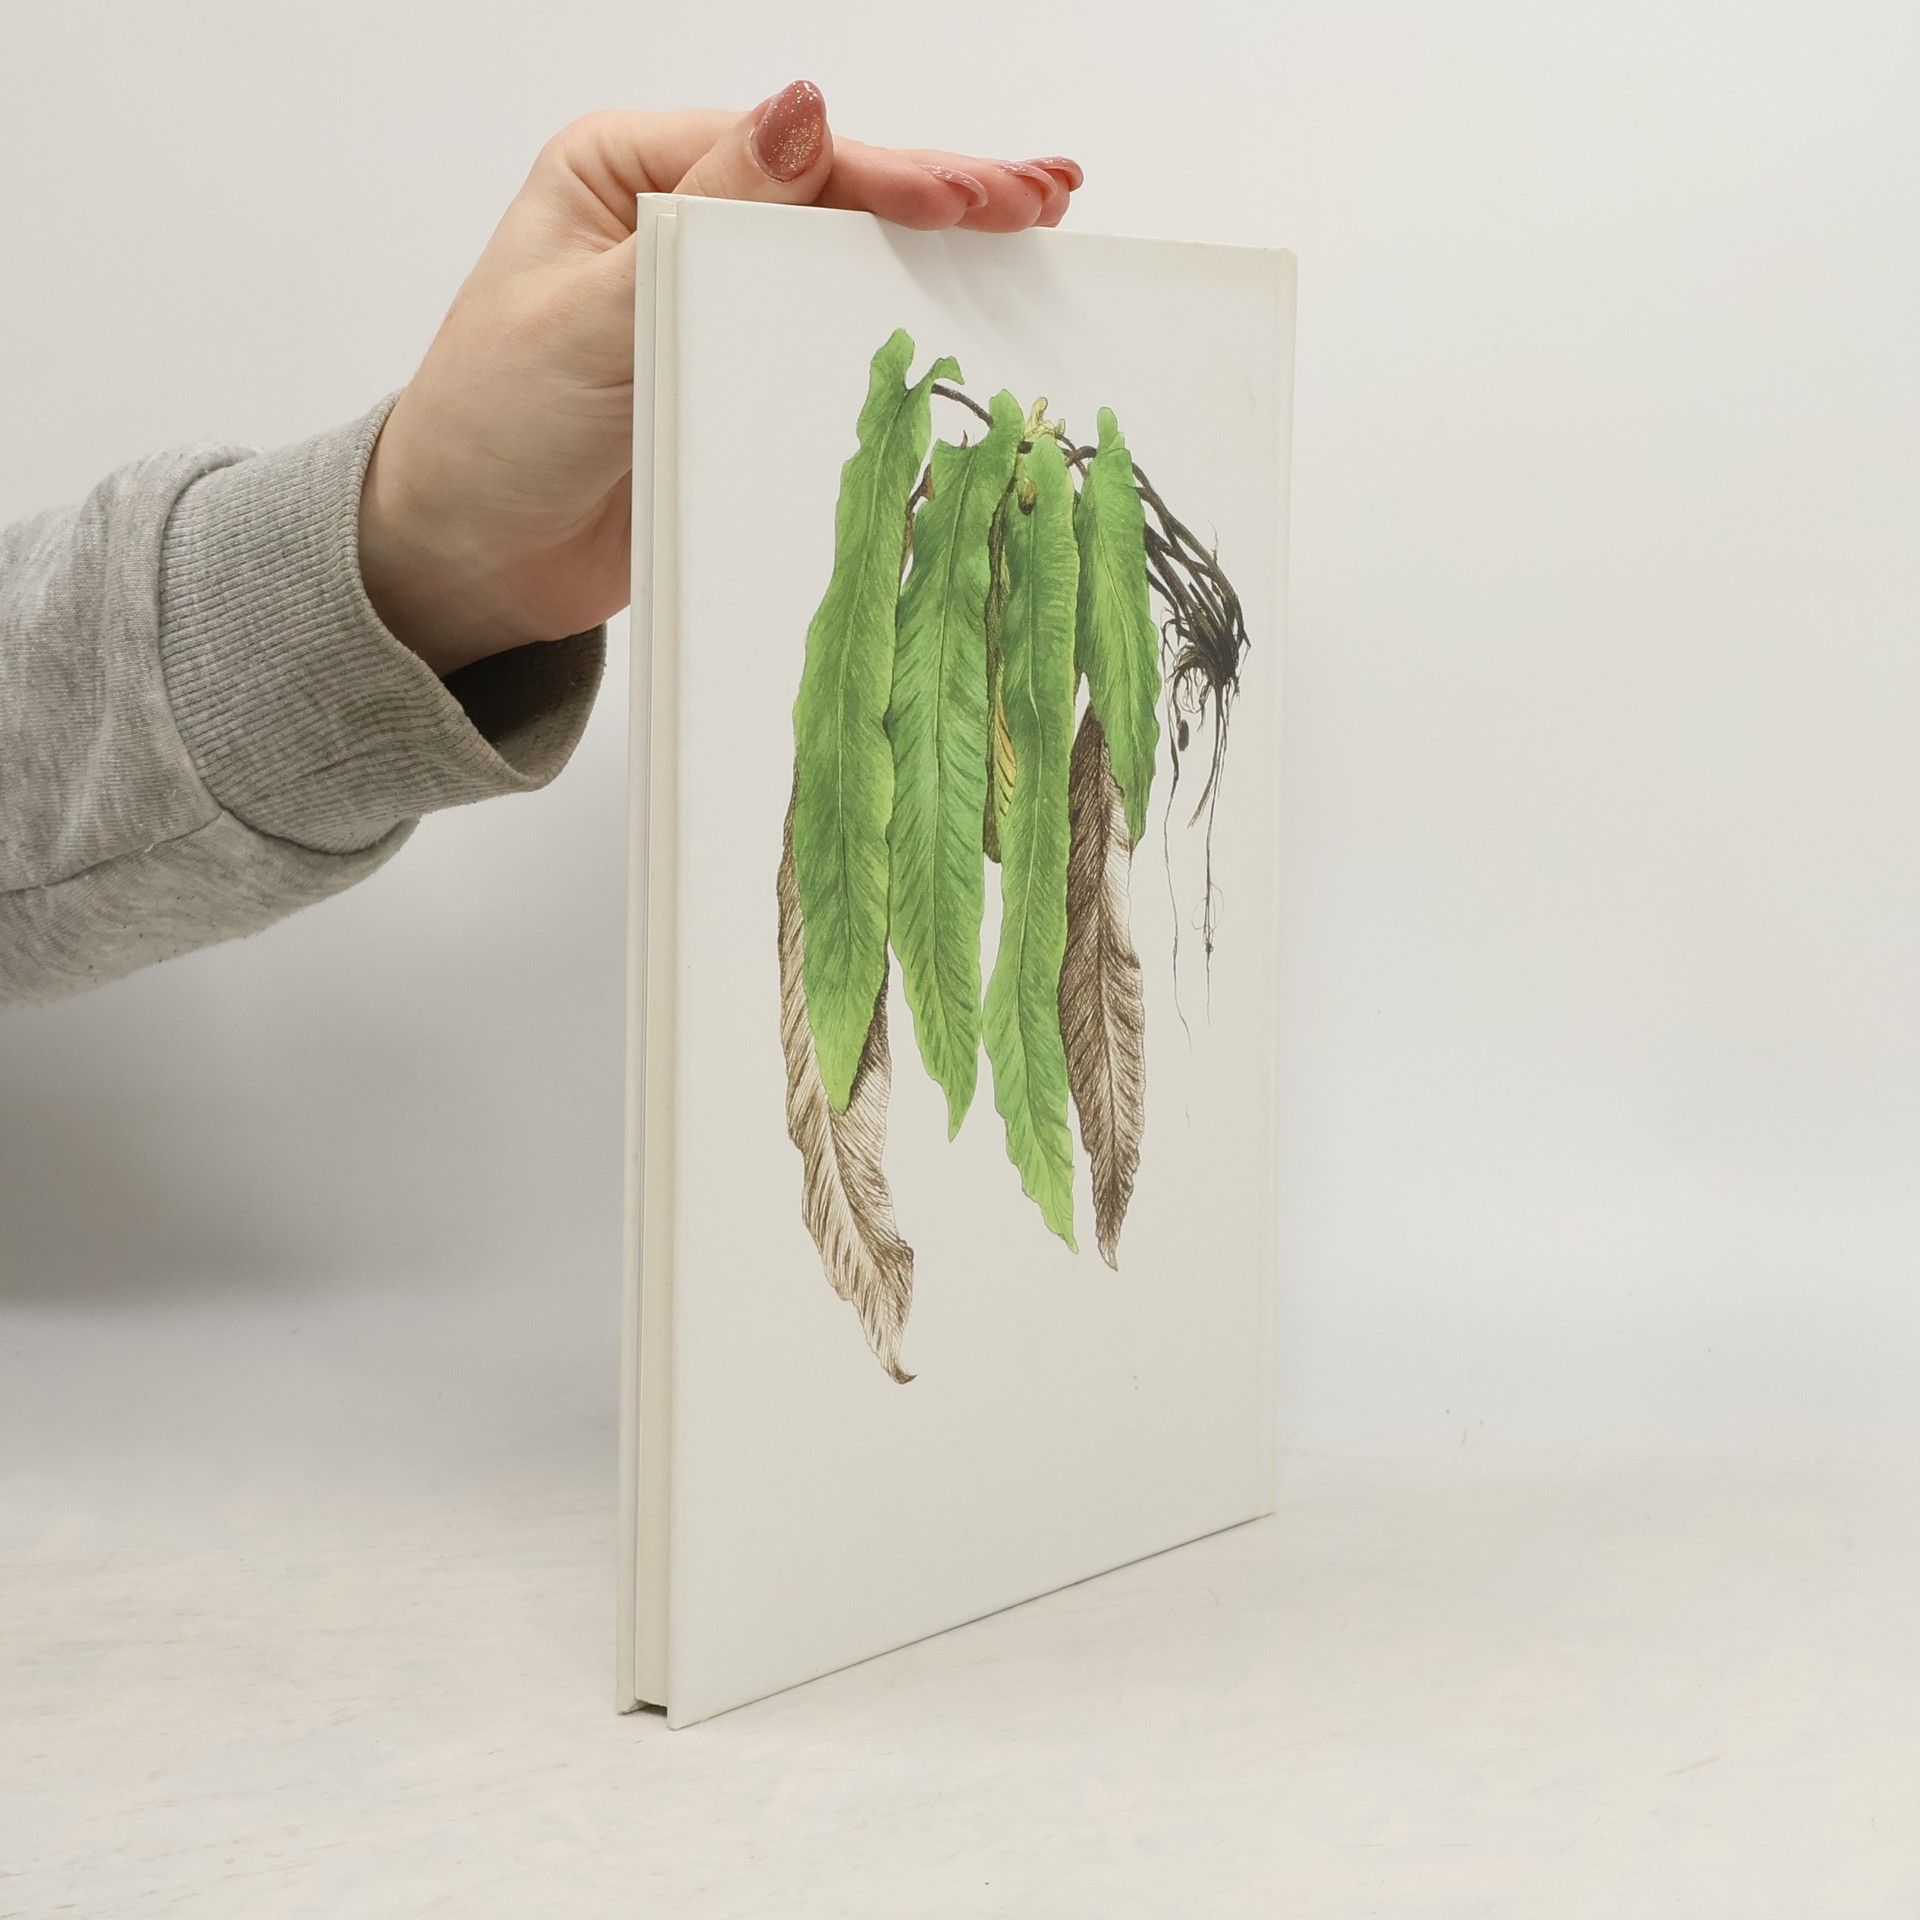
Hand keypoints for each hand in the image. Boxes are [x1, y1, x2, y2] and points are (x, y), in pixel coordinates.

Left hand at [358, 83, 1081, 675]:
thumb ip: (706, 218)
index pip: (787, 157)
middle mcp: (682, 221)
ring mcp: (717, 303)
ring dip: (939, 257)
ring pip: (845, 267)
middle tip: (1047, 195)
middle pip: (834, 198)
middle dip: (943, 196)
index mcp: (632, 170)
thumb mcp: (591, 312)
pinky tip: (968, 322)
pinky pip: (829, 346)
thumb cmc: (492, 428)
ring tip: (1036, 235)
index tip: (980, 197)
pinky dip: (900, 334)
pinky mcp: (739, 380)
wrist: (466, 559)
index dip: (892, 176)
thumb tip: (804, 109)